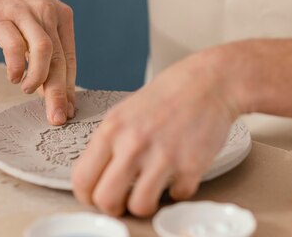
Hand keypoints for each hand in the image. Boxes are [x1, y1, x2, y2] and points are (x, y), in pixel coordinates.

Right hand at [0, 0, 75, 123]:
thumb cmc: (9, 4)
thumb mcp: (34, 25)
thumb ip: (43, 55)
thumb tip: (48, 92)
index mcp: (61, 18)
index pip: (70, 60)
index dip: (70, 88)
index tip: (68, 110)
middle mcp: (48, 14)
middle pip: (60, 60)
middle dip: (59, 93)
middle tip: (57, 117)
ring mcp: (25, 14)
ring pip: (44, 51)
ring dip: (38, 79)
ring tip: (27, 90)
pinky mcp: (1, 16)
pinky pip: (14, 45)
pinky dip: (16, 66)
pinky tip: (12, 76)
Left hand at [72, 48, 239, 215]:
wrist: (209, 82)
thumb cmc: (169, 95)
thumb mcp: (125, 112)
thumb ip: (110, 143)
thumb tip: (96, 174)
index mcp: (112, 129)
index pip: (82, 178)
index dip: (87, 196)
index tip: (95, 197)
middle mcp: (134, 143)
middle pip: (106, 200)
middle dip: (112, 208)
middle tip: (122, 203)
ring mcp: (163, 156)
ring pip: (139, 207)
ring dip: (144, 206)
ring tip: (149, 194)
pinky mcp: (190, 166)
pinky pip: (176, 197)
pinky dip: (177, 191)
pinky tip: (177, 176)